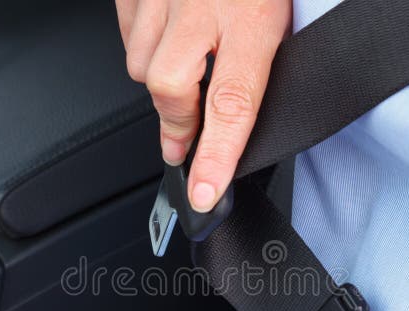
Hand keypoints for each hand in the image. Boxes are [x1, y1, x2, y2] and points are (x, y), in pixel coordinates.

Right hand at [115, 0, 291, 211]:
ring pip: (141, 65)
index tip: (204, 193)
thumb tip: (242, 112)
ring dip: (160, 77)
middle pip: (169, 89)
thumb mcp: (283, 11)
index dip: (217, 156)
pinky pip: (125, 33)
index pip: (231, 103)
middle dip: (178, 120)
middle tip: (187, 140)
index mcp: (251, 15)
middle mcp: (201, 3)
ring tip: (189, 62)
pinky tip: (167, 36)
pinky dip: (142, 45)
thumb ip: (269, 55)